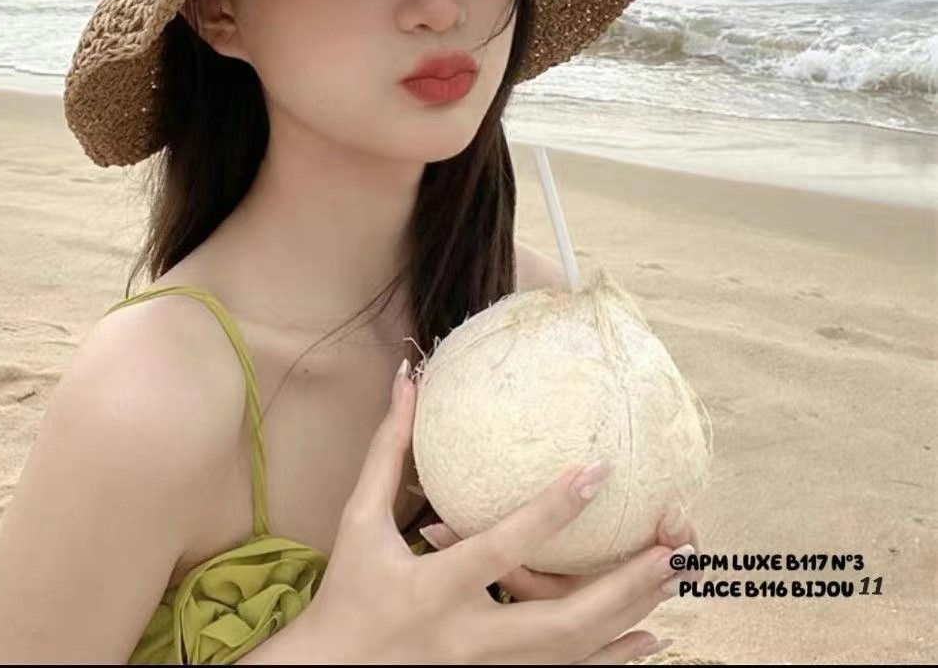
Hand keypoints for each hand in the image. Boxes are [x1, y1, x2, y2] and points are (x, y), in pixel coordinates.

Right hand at [246, 363, 693, 664]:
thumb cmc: (346, 594)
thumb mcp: (358, 520)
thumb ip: (387, 451)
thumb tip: (406, 381)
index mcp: (434, 590)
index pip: (503, 548)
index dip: (553, 511)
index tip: (599, 470)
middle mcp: (469, 640)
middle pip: (563, 621)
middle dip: (624, 585)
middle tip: (674, 546)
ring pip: (575, 654)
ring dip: (632, 616)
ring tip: (676, 577)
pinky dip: (615, 657)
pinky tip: (653, 636)